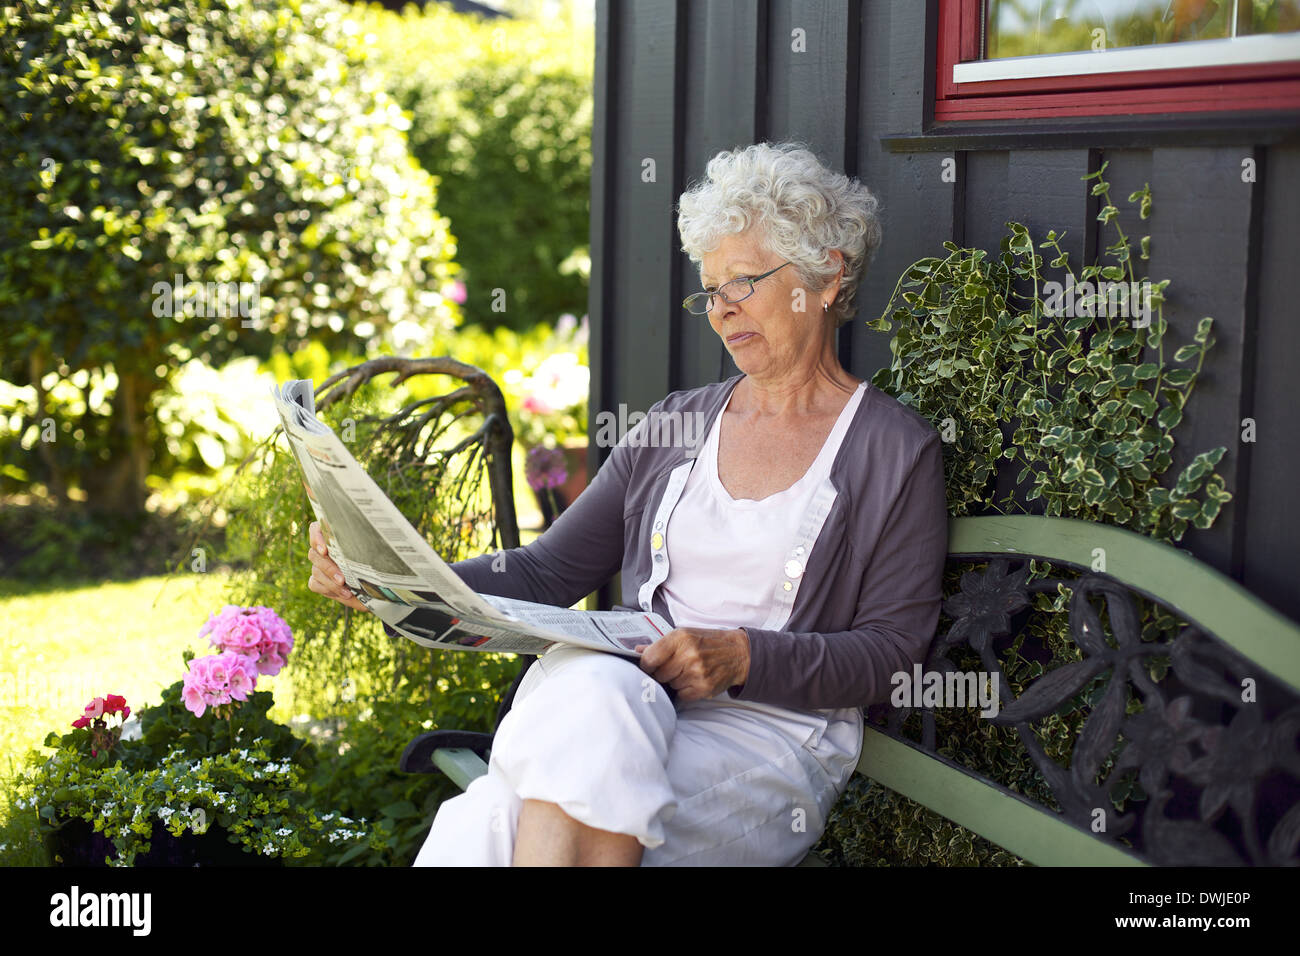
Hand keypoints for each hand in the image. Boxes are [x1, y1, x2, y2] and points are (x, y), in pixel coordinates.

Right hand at [307, 520, 369, 612]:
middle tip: (343, 579)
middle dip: (329, 568)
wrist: (378, 586)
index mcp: (335, 535)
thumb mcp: (375, 552)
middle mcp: (323, 549)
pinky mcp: (317, 580)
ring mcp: (318, 565)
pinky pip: (315, 583)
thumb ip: (366, 544)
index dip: (317, 538)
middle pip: (314, 554)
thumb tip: (367, 540)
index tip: (325, 550)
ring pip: (316, 571)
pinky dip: (329, 589)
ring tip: (347, 590)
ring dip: (331, 582)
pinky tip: (344, 593)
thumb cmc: (376, 564)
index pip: (316, 529)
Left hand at [634, 627, 749, 702]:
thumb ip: (661, 644)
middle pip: (659, 674)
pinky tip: (694, 680)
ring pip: (670, 685)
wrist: (738, 653)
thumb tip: (637, 651)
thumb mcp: (685, 634)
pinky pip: (682, 695)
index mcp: (680, 638)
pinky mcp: (704, 688)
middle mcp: (688, 655)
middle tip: (674, 667)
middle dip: (662, 673)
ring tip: (688, 671)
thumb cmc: (708, 642)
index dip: (646, 665)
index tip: (648, 666)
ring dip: (675, 681)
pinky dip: (685, 690)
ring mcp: (697, 673)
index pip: (649, 658)